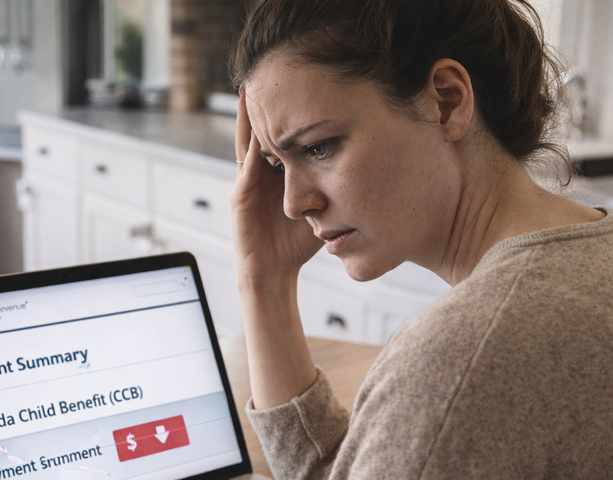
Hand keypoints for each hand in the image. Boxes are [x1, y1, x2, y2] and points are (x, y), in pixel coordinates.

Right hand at [232, 90, 323, 282]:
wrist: (274, 273)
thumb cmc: (297, 244)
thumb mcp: (323, 206)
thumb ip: (336, 186)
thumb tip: (372, 170)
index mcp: (277, 174)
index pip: (282, 135)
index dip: (290, 112)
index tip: (302, 85)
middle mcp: (259, 174)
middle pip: (262, 130)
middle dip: (266, 104)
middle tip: (271, 73)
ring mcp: (247, 184)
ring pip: (248, 141)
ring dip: (249, 116)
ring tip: (251, 89)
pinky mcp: (240, 197)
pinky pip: (246, 166)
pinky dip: (251, 146)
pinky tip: (257, 128)